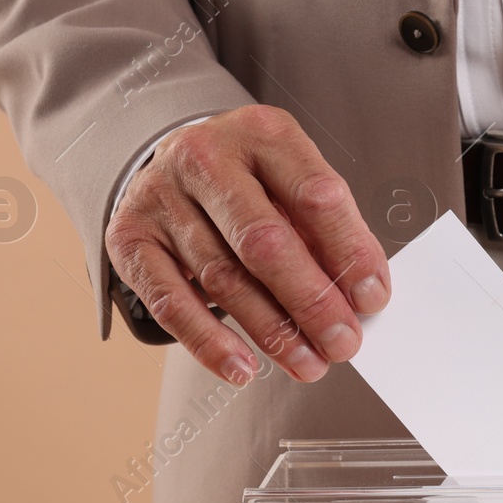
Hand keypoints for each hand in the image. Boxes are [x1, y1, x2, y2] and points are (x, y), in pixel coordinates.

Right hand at [105, 104, 388, 385]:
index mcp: (263, 134)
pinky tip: (242, 368)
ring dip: (272, 331)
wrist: (174, 163)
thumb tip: (359, 296)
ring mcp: (162, 196)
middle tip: (342, 343)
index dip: (349, 252)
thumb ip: (325, 233)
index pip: (316, 195)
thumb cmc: (249, 180)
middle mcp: (206, 157)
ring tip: (307, 362)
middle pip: (265, 241)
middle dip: (311, 301)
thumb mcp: (293, 185)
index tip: (372, 298)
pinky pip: (171, 303)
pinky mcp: (130, 238)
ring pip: (222, 278)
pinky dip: (209, 343)